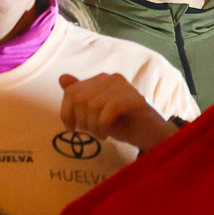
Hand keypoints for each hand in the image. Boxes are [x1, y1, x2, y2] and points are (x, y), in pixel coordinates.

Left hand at [60, 72, 178, 151]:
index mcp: (100, 80)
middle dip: (81, 120)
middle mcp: (111, 78)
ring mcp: (124, 87)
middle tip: (91, 133)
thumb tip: (62, 77)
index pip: (71, 91)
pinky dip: (103, 125)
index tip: (70, 128)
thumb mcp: (95, 113)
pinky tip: (106, 134)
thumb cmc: (122, 125)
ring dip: (93, 125)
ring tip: (100, 134)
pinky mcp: (135, 98)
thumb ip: (80, 96)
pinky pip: (109, 110)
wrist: (152, 137)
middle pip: (80, 98)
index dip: (66, 111)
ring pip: (93, 105)